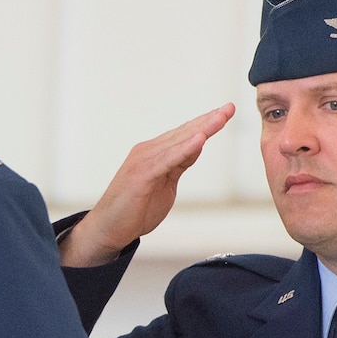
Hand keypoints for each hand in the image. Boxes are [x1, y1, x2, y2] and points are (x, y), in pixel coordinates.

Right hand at [60, 104, 235, 266]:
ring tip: (220, 118)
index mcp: (154, 153)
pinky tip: (200, 140)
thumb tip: (196, 146)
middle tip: (230, 108)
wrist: (107, 230)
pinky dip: (184, 150)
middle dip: (208, 120)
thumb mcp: (165, 184)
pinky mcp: (140, 175)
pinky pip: (167, 160)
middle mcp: (147, 152)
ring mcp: (142, 161)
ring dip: (201, 129)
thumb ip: (179, 164)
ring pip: (178, 142)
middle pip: (183, 133)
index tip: (226, 112)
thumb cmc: (134, 210)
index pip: (184, 135)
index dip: (206, 123)